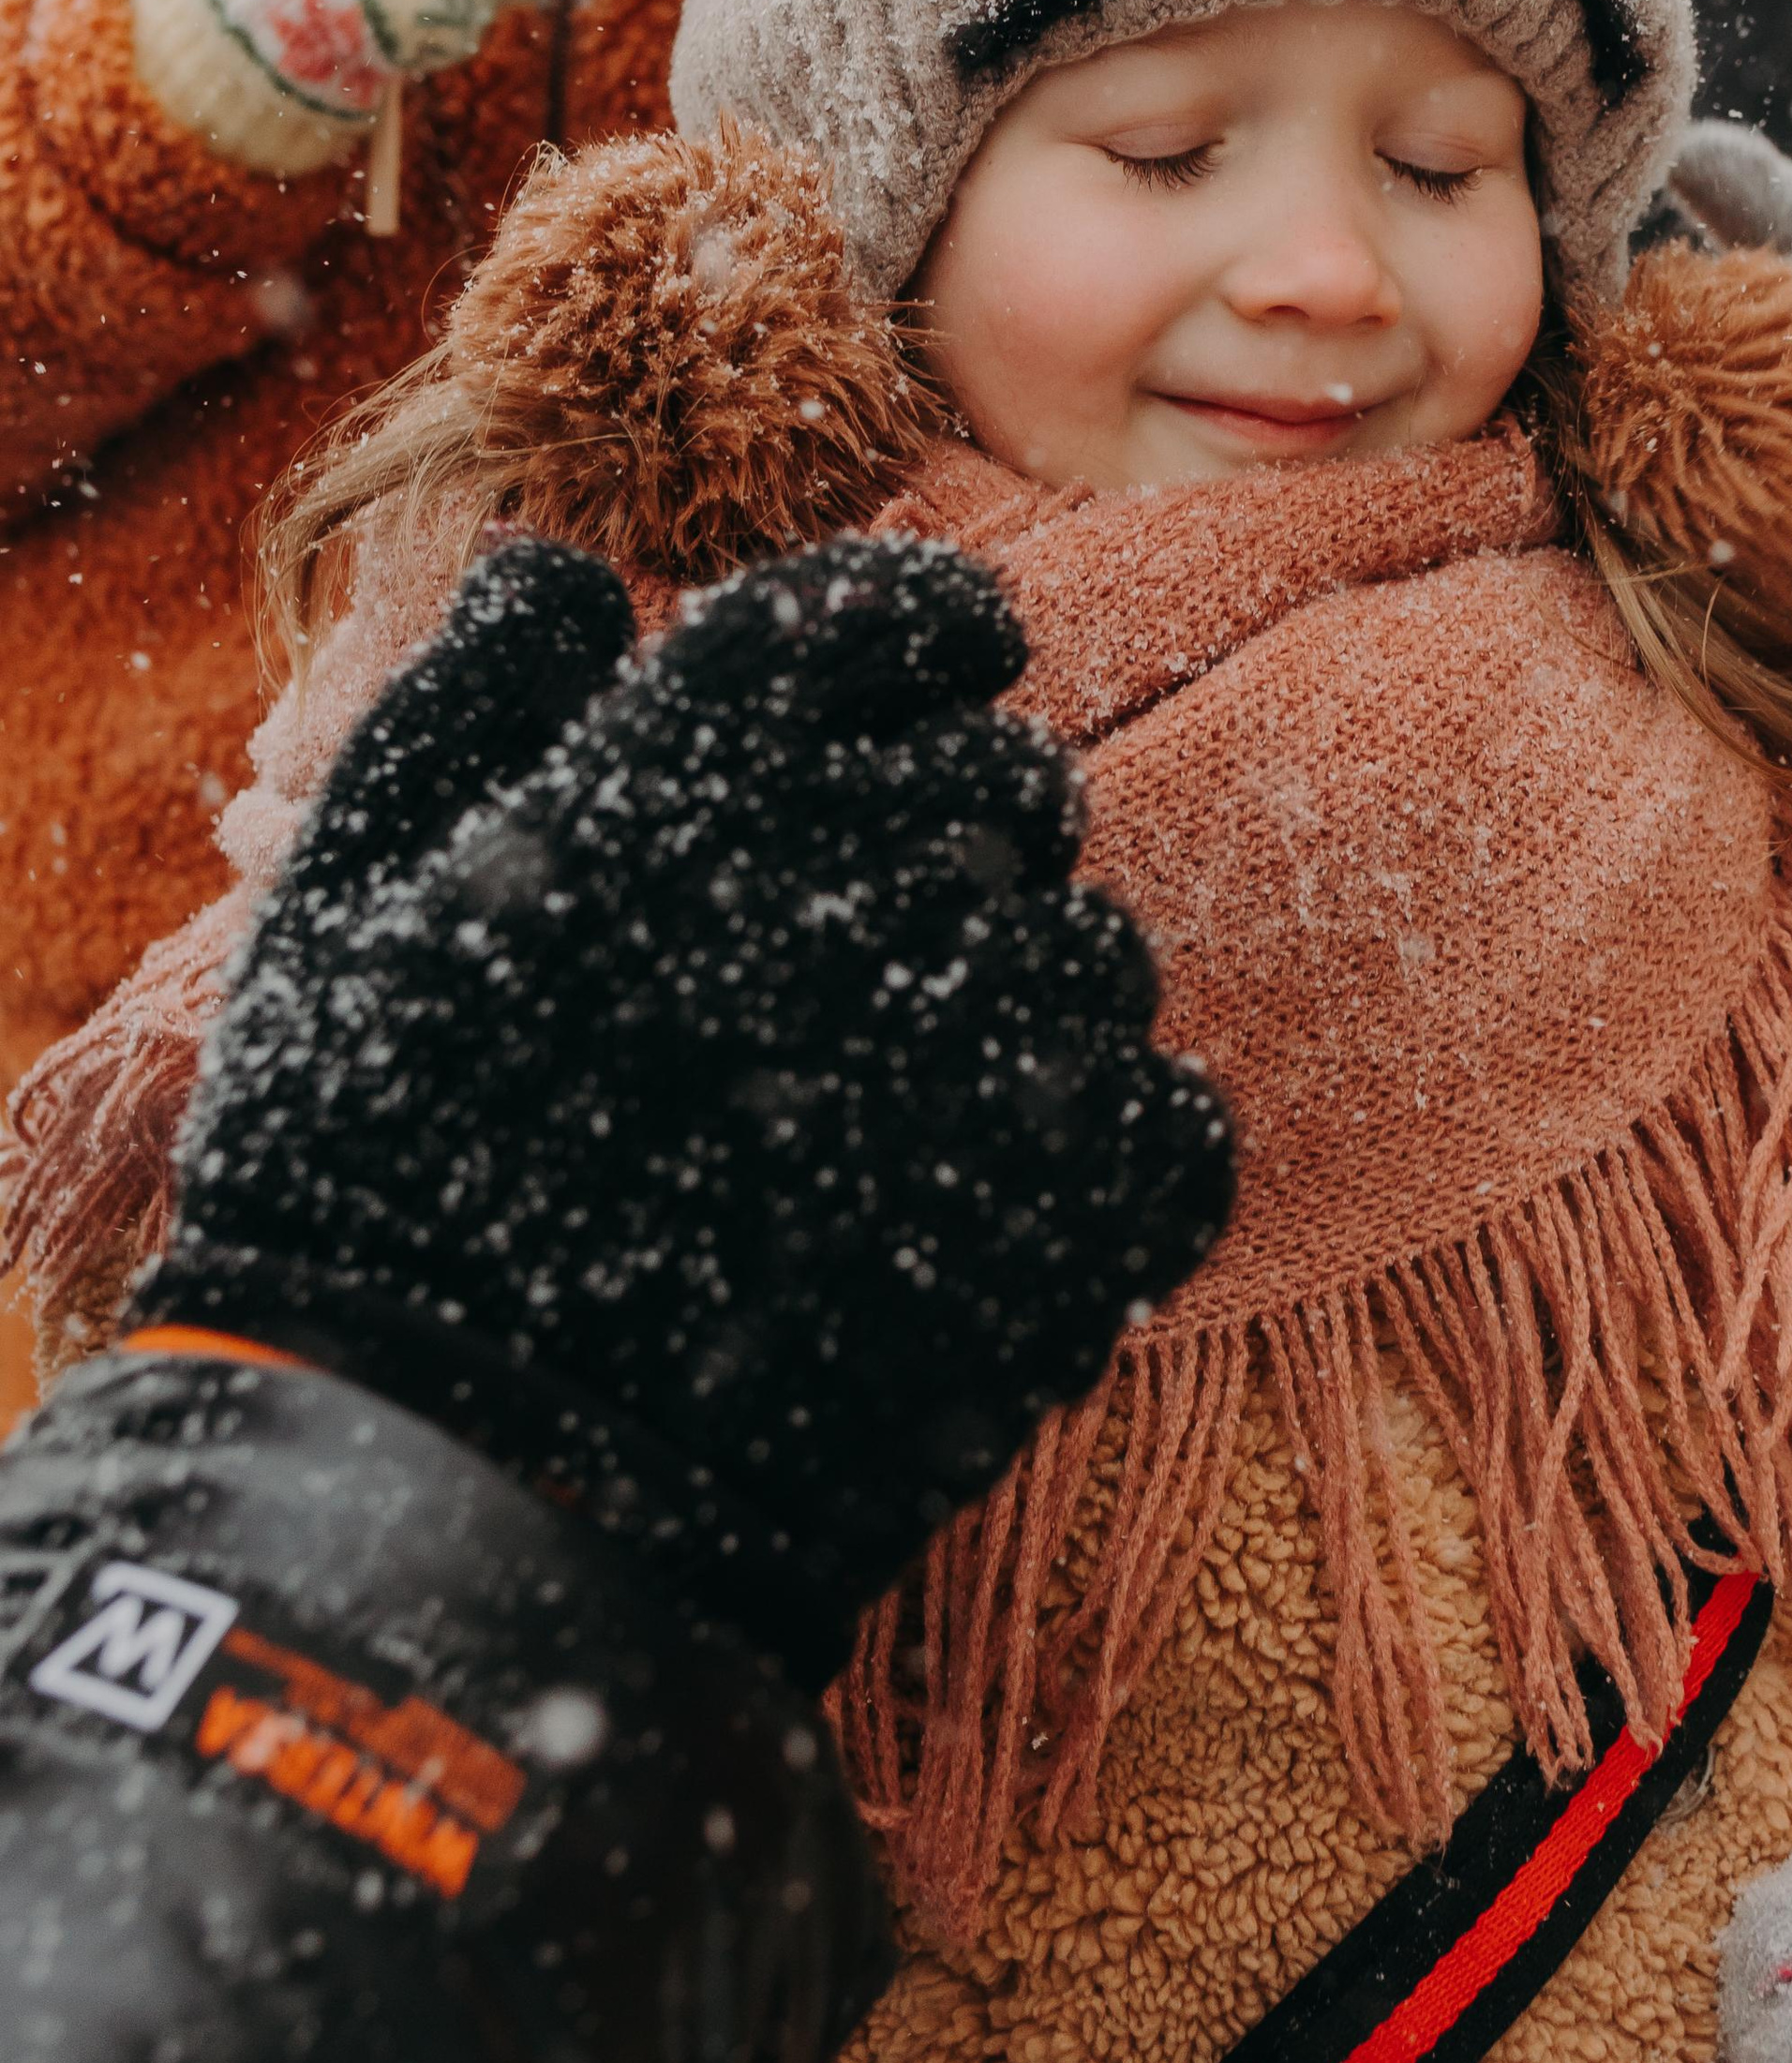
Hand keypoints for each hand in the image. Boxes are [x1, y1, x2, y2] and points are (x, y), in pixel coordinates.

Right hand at [144, 531, 1232, 1678]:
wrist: (454, 1497)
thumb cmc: (368, 1192)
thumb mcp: (346, 908)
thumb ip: (466, 706)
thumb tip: (564, 565)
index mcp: (683, 767)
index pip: (885, 616)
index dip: (924, 636)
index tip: (930, 681)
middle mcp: (852, 876)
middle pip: (1011, 786)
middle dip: (965, 838)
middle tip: (874, 945)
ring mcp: (975, 1056)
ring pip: (1097, 957)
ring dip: (1028, 1009)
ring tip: (905, 1110)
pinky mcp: (1063, 1233)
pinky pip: (1174, 1125)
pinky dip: (1120, 1151)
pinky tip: (1008, 1202)